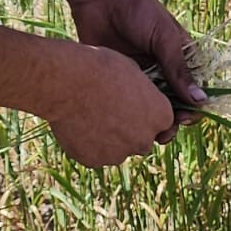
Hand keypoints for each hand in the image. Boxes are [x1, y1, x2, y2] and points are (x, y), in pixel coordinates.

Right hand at [48, 43, 173, 167]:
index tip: (133, 102)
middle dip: (131, 129)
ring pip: (118, 149)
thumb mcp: (133, 71)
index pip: (162, 121)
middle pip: (142, 139)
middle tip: (111, 109)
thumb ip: (143, 92)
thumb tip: (140, 98)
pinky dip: (89, 144)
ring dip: (110, 138)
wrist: (67, 82)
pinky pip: (95, 154)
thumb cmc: (101, 69)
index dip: (147, 112)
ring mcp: (119, 154)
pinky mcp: (94, 161)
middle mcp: (144, 140)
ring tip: (91, 114)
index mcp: (160, 116)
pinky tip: (78, 124)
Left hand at [69, 0, 206, 140]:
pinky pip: (130, 102)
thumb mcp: (163, 37)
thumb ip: (179, 69)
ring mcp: (143, 75)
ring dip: (153, 122)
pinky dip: (132, 114)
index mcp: (182, 58)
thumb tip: (201, 101)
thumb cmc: (138, 10)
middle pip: (176, 104)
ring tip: (147, 132)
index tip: (186, 118)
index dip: (195, 108)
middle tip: (164, 130)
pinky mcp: (121, 79)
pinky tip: (127, 121)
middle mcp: (165, 70)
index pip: (196, 89)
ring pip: (153, 108)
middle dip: (173, 121)